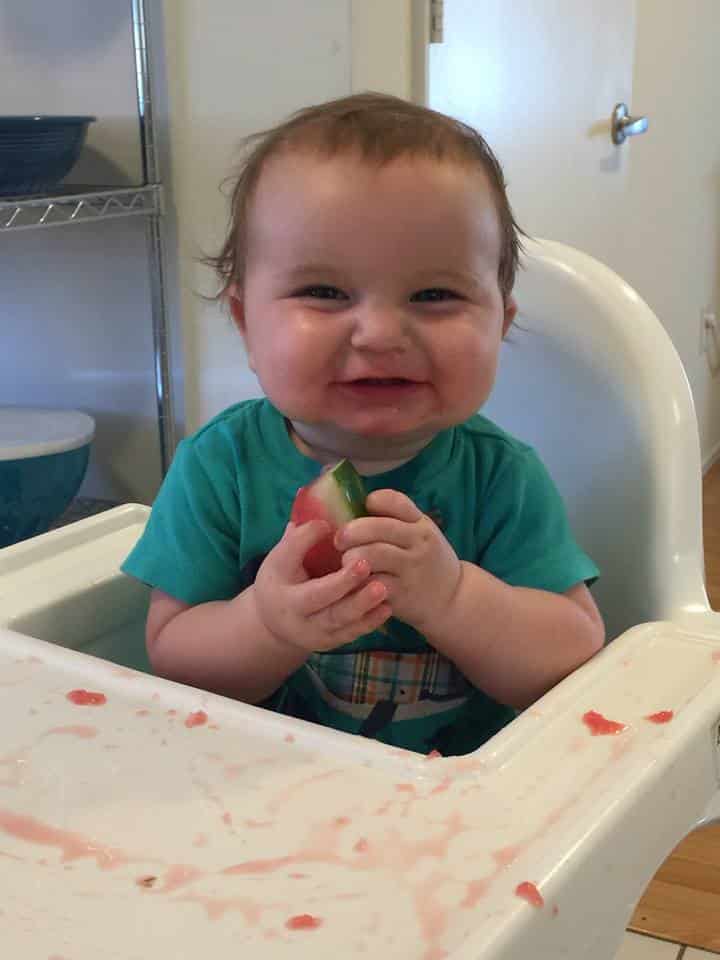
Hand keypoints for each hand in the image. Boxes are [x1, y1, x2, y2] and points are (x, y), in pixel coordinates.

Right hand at [253, 520, 390, 652]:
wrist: (275, 623)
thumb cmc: (283, 579)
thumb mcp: (282, 557)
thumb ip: (299, 533)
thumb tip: (311, 495)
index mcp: (278, 582)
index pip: (287, 559)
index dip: (304, 542)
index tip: (326, 526)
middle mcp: (292, 610)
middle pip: (317, 598)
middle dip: (341, 583)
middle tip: (365, 564)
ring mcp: (312, 630)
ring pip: (338, 620)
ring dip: (361, 604)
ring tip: (382, 587)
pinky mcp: (329, 642)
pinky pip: (351, 633)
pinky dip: (369, 621)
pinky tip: (387, 607)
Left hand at [334, 490, 461, 634]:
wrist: (452, 599)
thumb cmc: (427, 561)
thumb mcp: (421, 534)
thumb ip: (396, 520)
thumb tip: (353, 506)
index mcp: (420, 523)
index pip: (393, 501)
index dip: (372, 502)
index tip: (362, 510)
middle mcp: (418, 542)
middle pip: (377, 527)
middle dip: (351, 531)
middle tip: (339, 540)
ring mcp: (410, 568)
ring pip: (372, 554)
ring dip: (350, 557)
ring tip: (345, 562)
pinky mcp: (402, 593)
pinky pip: (372, 583)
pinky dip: (358, 581)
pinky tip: (354, 582)